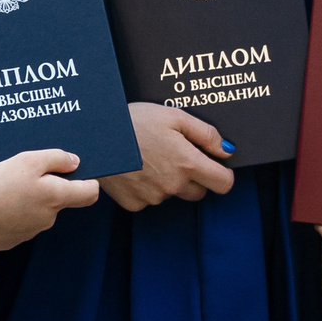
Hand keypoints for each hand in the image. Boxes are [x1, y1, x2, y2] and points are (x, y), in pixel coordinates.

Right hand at [0, 149, 98, 248]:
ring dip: (26, 200)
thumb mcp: (28, 160)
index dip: (89, 182)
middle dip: (47, 188)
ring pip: (35, 212)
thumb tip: (75, 163)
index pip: (89, 194)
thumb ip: (57, 159)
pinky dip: (8, 213)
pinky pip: (15, 223)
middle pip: (57, 201)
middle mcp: (46, 219)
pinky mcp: (7, 241)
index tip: (81, 173)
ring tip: (2, 186)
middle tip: (24, 173)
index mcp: (55, 198)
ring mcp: (27, 233)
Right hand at [101, 103, 235, 211]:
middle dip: (195, 177)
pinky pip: (149, 200)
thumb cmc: (135, 121)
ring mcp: (153, 197)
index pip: (223, 184)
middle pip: (199, 191)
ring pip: (173, 194)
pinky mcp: (134, 203)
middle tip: (176, 156)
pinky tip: (136, 169)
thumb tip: (227, 151)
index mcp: (188, 163)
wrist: (94, 136)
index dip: (224, 175)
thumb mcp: (175, 116)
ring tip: (150, 157)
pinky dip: (147, 188)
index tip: (217, 167)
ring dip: (169, 181)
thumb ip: (206, 135)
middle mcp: (173, 185)